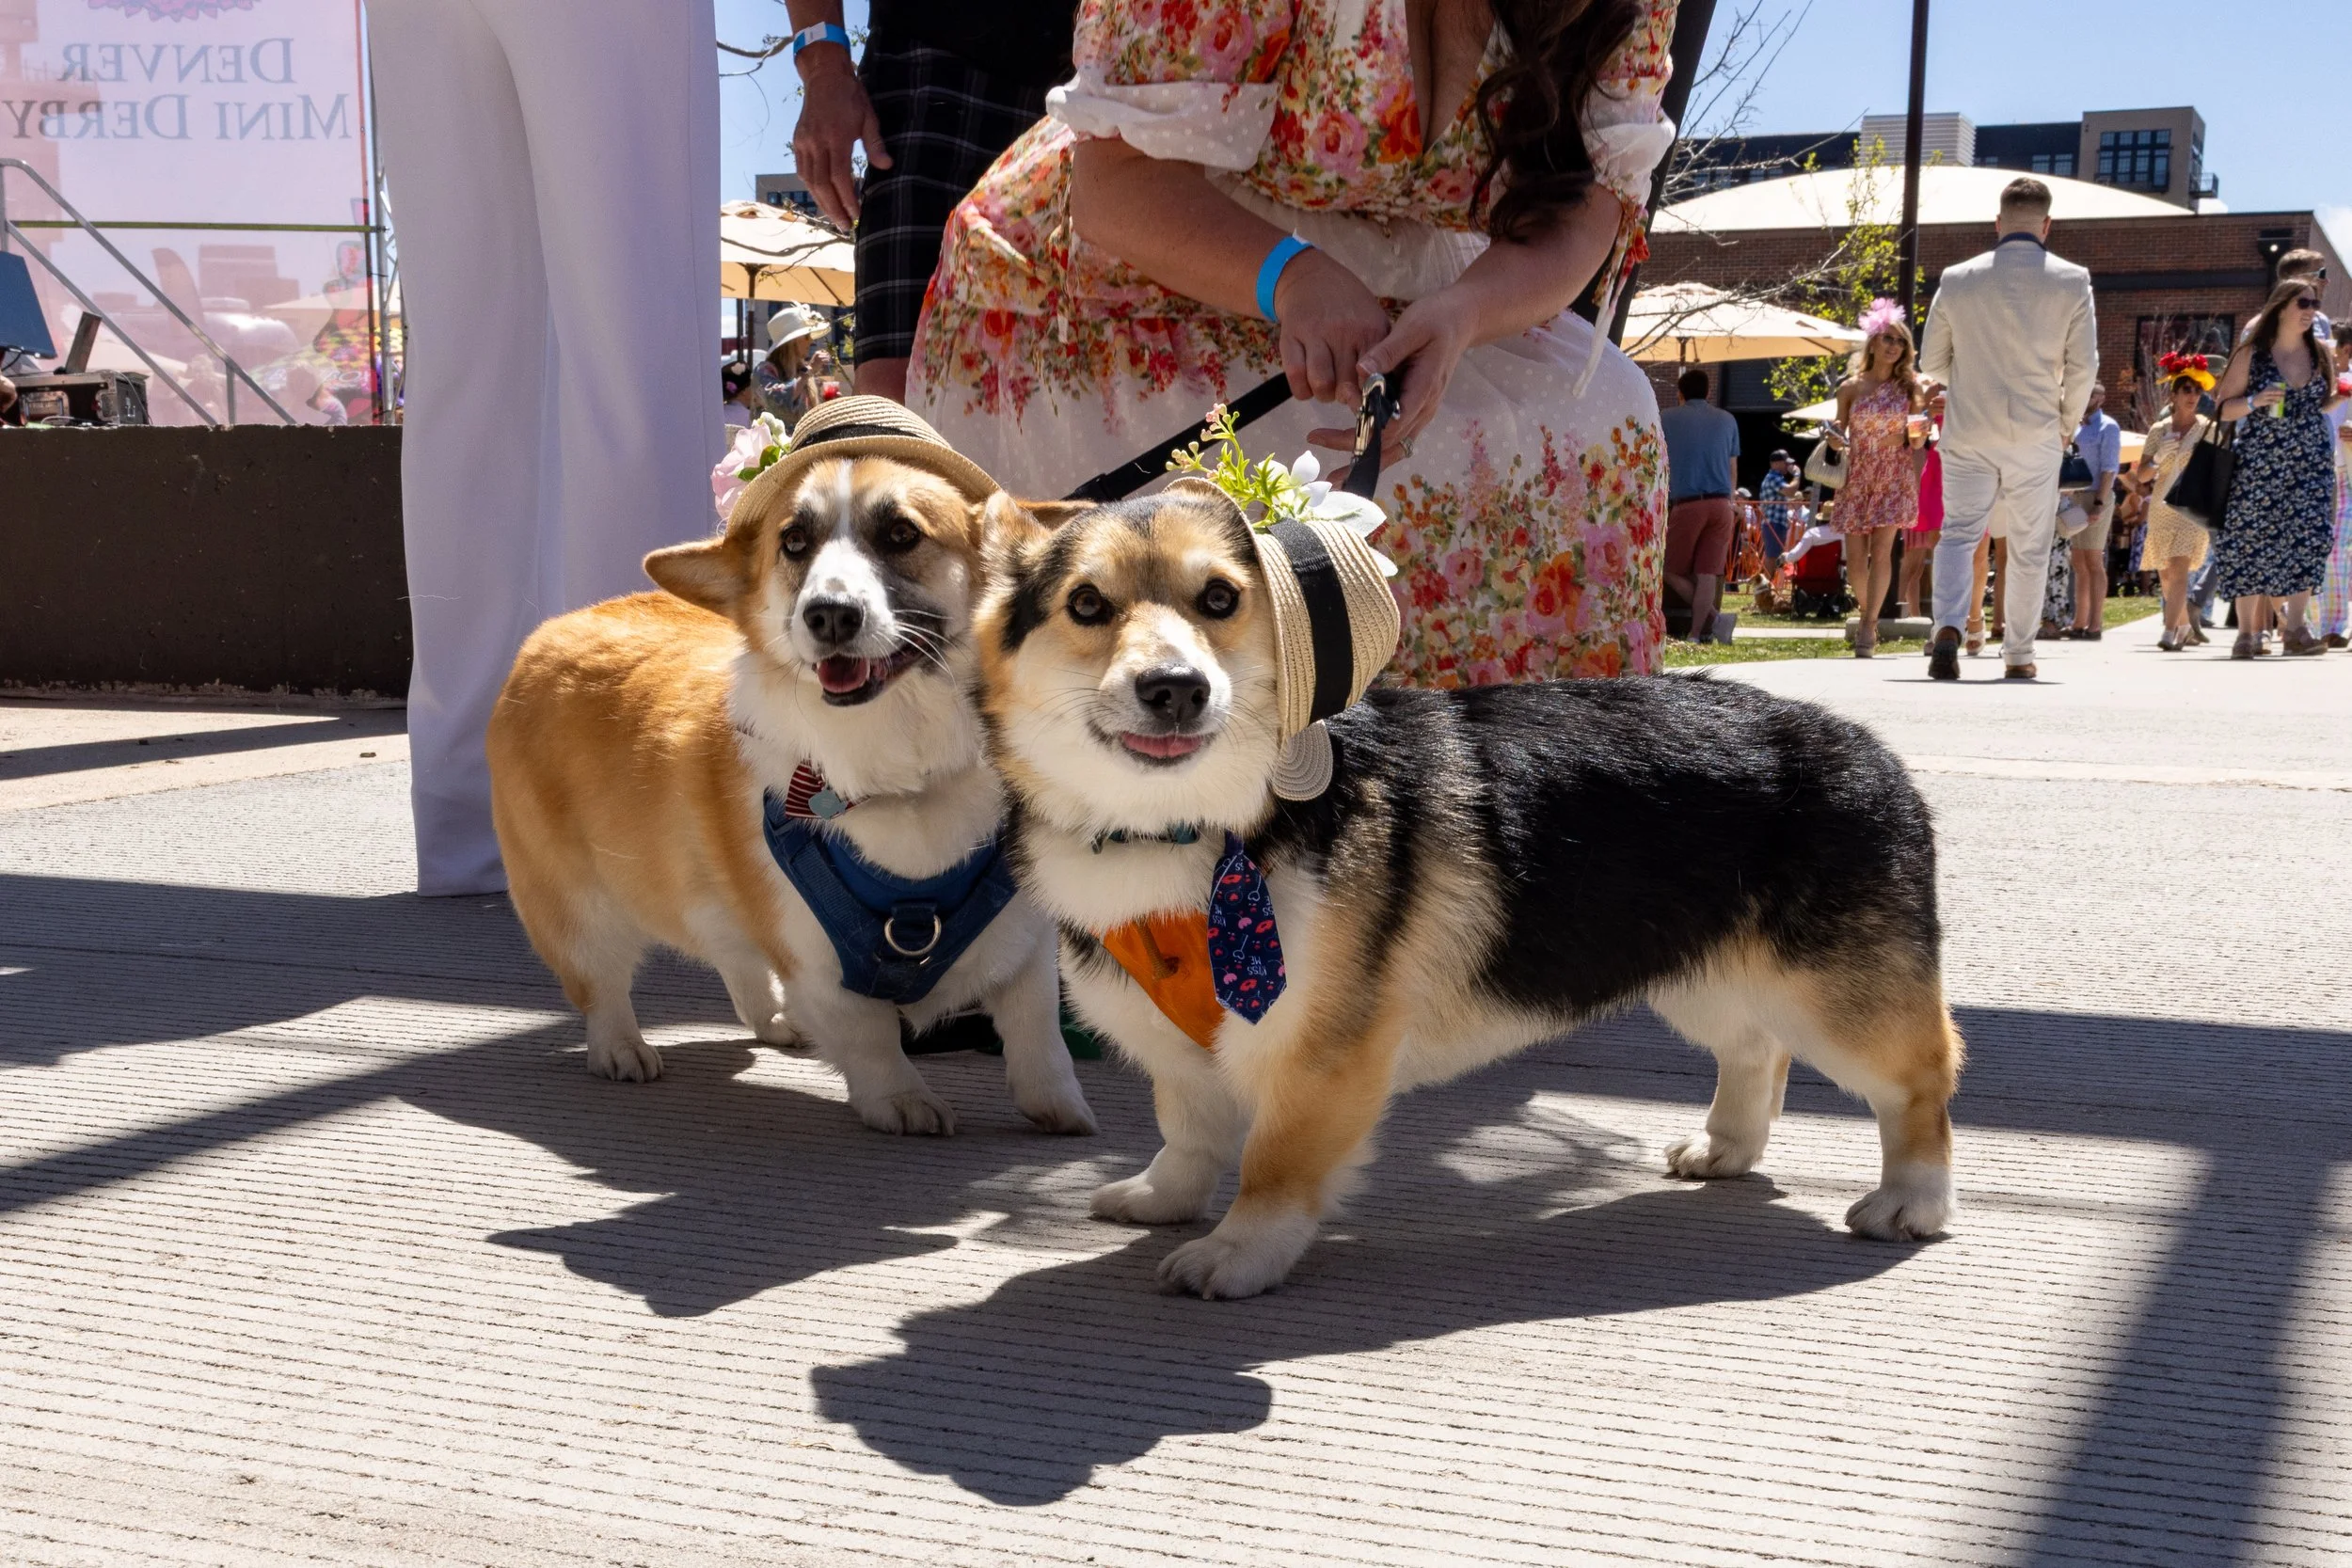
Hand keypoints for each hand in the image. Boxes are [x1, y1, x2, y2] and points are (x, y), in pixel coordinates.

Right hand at [791, 47, 886, 225]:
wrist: (823, 76)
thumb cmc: (850, 96)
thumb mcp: (868, 117)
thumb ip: (875, 144)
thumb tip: (886, 167)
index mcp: (835, 137)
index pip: (839, 176)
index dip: (847, 198)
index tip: (856, 214)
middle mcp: (816, 142)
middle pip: (821, 184)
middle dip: (833, 208)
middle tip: (845, 227)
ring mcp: (804, 142)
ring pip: (809, 180)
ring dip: (821, 202)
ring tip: (835, 217)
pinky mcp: (797, 141)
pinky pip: (802, 170)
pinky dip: (812, 187)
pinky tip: (822, 197)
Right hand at [1272, 249, 1391, 408]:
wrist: (1312, 278)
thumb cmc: (1350, 307)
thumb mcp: (1374, 322)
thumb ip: (1379, 356)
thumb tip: (1379, 395)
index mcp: (1369, 330)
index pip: (1372, 377)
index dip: (1368, 395)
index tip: (1364, 396)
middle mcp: (1343, 331)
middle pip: (1346, 385)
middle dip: (1344, 396)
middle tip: (1343, 389)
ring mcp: (1315, 333)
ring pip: (1321, 383)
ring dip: (1323, 394)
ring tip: (1326, 387)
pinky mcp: (1290, 336)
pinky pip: (1296, 376)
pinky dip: (1302, 390)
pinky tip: (1308, 385)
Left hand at [1303, 287, 1477, 462]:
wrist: (1460, 320)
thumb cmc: (1437, 320)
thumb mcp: (1411, 327)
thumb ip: (1386, 351)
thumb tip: (1360, 370)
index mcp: (1422, 390)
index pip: (1391, 426)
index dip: (1359, 435)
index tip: (1325, 435)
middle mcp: (1423, 409)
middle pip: (1389, 447)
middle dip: (1356, 460)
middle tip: (1326, 476)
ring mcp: (1420, 412)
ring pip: (1393, 449)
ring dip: (1365, 464)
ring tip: (1336, 478)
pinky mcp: (1414, 409)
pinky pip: (1394, 438)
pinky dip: (1374, 450)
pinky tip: (1352, 456)